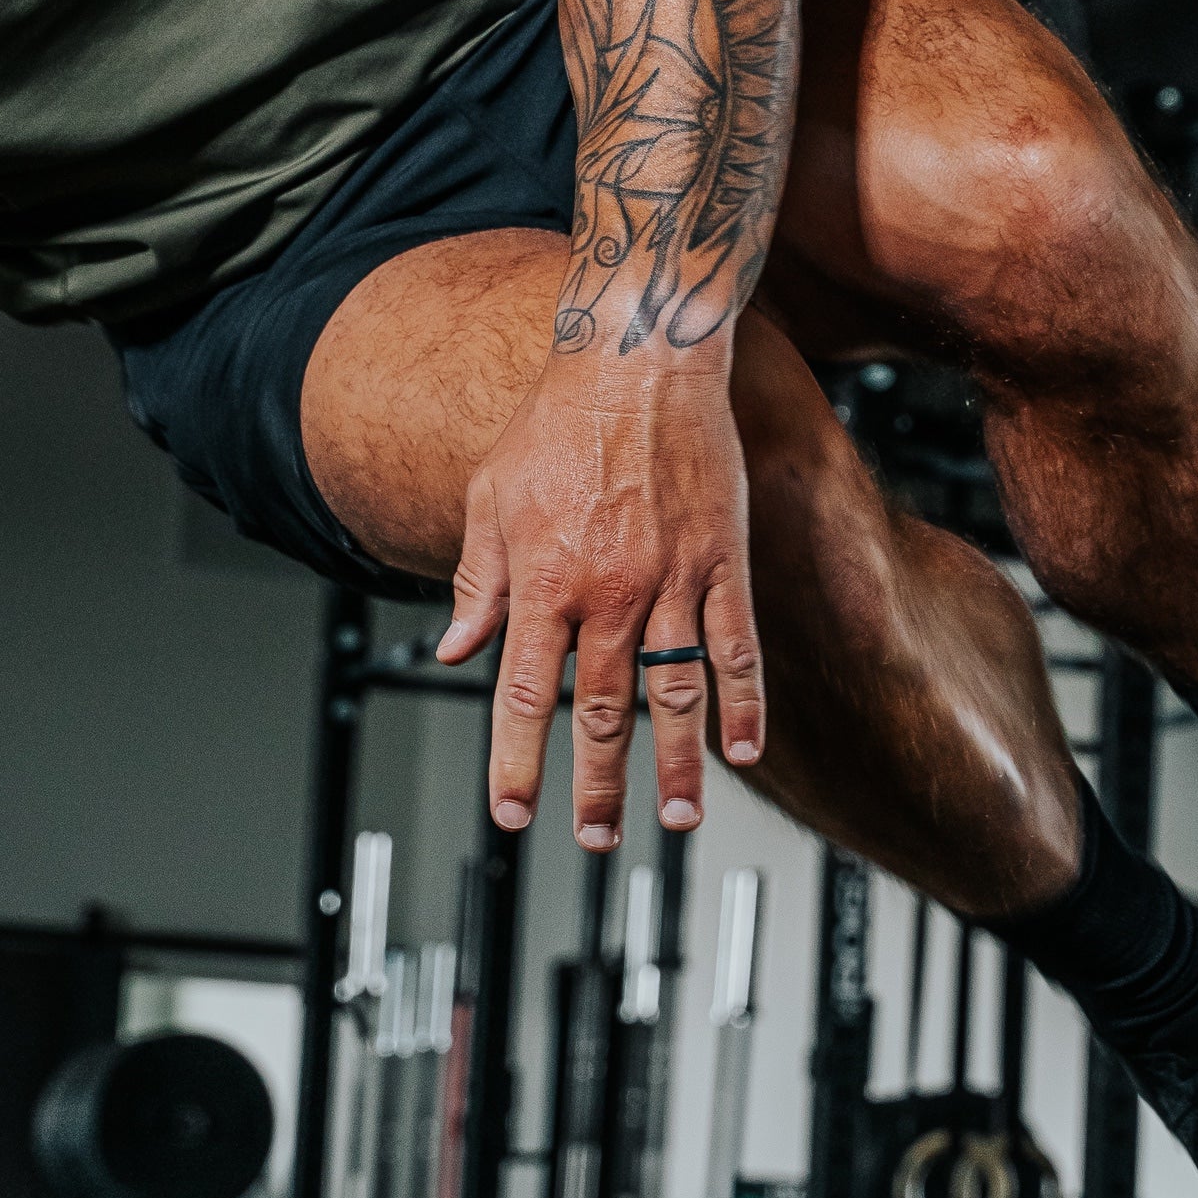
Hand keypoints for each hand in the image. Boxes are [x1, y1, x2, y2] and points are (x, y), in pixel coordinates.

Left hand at [437, 347, 765, 846]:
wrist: (637, 359)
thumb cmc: (558, 420)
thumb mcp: (490, 497)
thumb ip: (476, 582)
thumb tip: (453, 648)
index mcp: (544, 581)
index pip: (525, 695)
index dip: (517, 761)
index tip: (513, 810)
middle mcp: (607, 591)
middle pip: (602, 713)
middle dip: (597, 786)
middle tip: (597, 837)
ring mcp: (671, 581)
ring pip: (674, 695)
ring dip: (675, 766)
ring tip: (675, 819)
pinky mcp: (722, 561)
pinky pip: (736, 646)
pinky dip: (742, 701)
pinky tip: (744, 748)